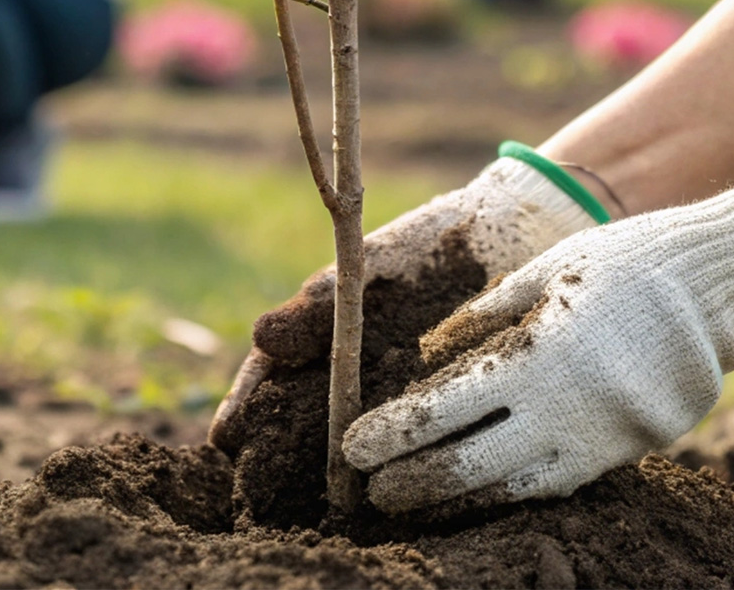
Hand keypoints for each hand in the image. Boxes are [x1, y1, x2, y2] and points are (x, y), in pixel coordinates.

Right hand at [208, 145, 608, 451]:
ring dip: (342, 465)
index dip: (247, 407)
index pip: (270, 378)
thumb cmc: (424, 248)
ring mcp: (396, 391)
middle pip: (302, 417)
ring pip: (358, 435)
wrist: (506, 235)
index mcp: (324, 335)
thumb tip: (261, 340)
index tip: (227, 437)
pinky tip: (402, 479)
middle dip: (281, 450)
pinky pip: (421, 437)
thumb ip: (318, 306)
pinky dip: (407, 455)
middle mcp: (352, 370)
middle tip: (261, 484)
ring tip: (326, 498)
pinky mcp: (447, 405)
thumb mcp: (364, 269)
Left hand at [342, 180, 733, 513]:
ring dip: (458, 500)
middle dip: (412, 484)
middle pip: (469, 467)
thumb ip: (481, 321)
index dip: (391, 437)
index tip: (351, 450)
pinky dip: (513, 490)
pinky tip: (481, 493)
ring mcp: (604, 437)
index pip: (442, 412)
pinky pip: (559, 482)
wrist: (718, 282)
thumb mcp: (540, 273)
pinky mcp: (633, 451)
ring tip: (416, 503)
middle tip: (370, 493)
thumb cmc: (620, 262)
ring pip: (514, 489)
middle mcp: (567, 407)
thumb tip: (425, 360)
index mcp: (535, 355)